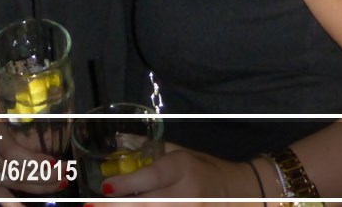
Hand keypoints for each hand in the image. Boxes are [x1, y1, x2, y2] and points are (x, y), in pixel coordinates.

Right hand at [0, 112, 69, 200]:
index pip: (14, 153)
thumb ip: (28, 129)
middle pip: (15, 172)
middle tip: (65, 174)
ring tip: (58, 185)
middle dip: (44, 177)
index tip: (56, 163)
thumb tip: (57, 141)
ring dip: (36, 187)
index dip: (35, 161)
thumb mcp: (10, 113)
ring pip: (9, 184)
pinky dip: (7, 201)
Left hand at [101, 144, 254, 203]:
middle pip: (149, 205)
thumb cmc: (202, 167)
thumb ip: (149, 150)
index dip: (128, 185)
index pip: (153, 177)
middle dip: (119, 206)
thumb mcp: (179, 151)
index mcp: (182, 167)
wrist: (236, 191)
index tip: (105, 187)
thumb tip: (117, 142)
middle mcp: (187, 193)